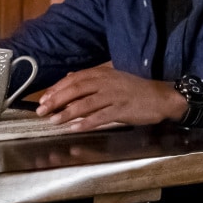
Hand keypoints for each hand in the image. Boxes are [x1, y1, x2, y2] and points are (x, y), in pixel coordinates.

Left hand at [35, 64, 186, 131]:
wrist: (161, 97)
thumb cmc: (134, 89)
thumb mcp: (111, 78)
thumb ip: (90, 78)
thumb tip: (69, 77)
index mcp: (101, 73)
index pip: (73, 79)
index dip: (57, 89)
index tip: (43, 99)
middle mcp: (106, 82)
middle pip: (76, 89)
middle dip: (56, 100)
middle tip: (41, 111)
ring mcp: (114, 96)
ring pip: (85, 103)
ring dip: (67, 113)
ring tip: (53, 121)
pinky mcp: (122, 109)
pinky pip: (100, 116)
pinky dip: (86, 122)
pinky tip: (74, 128)